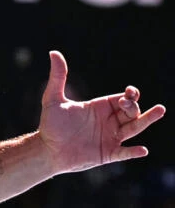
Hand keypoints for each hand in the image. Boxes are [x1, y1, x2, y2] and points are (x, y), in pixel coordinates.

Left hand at [37, 51, 165, 173]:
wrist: (46, 150)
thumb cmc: (50, 125)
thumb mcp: (53, 99)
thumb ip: (57, 77)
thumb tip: (53, 52)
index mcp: (101, 108)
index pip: (123, 99)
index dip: (130, 95)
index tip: (130, 92)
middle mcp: (109, 122)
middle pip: (132, 112)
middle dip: (135, 107)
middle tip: (128, 103)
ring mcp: (110, 138)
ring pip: (134, 128)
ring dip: (147, 120)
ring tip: (160, 110)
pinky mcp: (107, 154)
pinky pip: (124, 152)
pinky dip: (133, 152)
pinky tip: (142, 150)